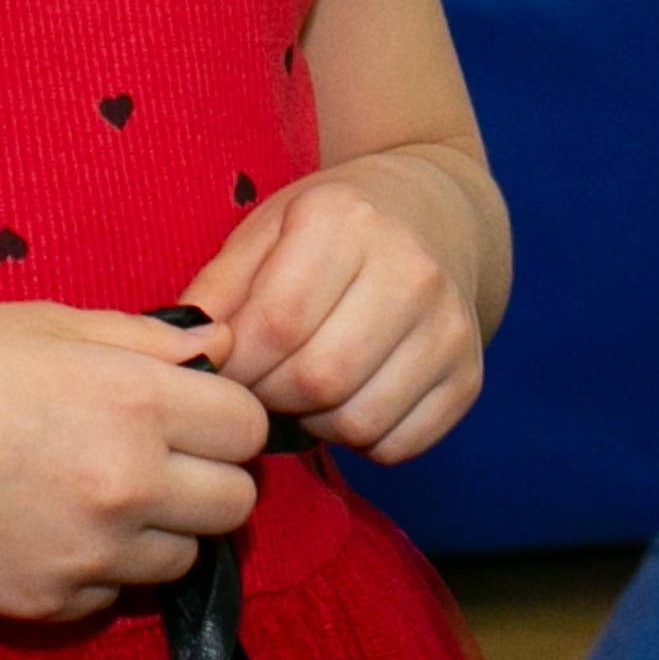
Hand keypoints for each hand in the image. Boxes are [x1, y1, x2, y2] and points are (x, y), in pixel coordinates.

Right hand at [0, 302, 267, 623]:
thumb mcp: (47, 321)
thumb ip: (144, 338)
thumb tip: (220, 344)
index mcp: (131, 401)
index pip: (245, 426)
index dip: (223, 412)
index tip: (190, 407)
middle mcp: (127, 485)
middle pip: (235, 503)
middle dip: (207, 474)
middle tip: (156, 451)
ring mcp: (94, 556)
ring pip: (186, 555)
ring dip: (162, 525)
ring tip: (99, 486)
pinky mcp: (58, 604)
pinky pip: (120, 591)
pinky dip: (104, 563)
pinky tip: (52, 519)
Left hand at [177, 165, 484, 464]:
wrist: (431, 214)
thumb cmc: (330, 225)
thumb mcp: (266, 228)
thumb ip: (220, 286)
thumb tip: (190, 351)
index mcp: (343, 221)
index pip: (277, 322)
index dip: (238, 362)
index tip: (222, 369)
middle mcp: (408, 272)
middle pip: (319, 378)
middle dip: (271, 397)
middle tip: (256, 387)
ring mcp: (447, 328)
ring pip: (359, 420)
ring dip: (313, 423)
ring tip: (297, 391)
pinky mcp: (468, 377)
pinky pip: (399, 445)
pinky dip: (359, 441)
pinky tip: (345, 400)